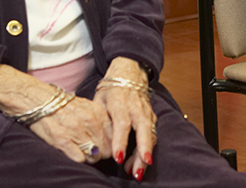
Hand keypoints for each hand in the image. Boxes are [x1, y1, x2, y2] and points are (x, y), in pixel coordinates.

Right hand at [0, 65, 111, 163]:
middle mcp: (88, 121)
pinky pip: (78, 157)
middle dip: (103, 154)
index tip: (106, 146)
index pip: (114, 135)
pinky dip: (79, 159)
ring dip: (91, 158)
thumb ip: (100, 120)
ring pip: (93, 154)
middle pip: (106, 147)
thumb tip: (112, 137)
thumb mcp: (87, 107)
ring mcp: (75, 131)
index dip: (112, 144)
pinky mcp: (61, 139)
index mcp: (97, 112)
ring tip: (85, 153)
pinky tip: (75, 153)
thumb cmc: (63, 105)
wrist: (38, 100)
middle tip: (96, 153)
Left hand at [93, 57, 155, 179]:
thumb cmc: (110, 90)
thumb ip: (99, 119)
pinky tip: (140, 162)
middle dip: (142, 150)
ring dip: (145, 154)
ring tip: (138, 172)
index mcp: (120, 102)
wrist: (129, 73)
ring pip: (150, 134)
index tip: (117, 158)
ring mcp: (146, 111)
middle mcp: (136, 107)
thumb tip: (93, 142)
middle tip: (137, 169)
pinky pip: (152, 134)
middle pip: (143, 129)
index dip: (120, 141)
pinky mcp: (152, 116)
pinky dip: (147, 149)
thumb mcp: (99, 100)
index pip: (122, 123)